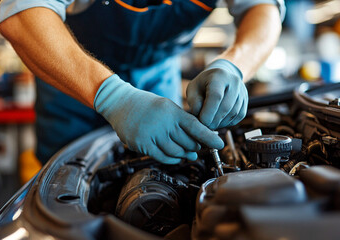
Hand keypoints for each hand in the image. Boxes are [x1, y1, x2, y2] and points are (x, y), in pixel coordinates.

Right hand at [94, 74, 223, 163]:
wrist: (120, 103)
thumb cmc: (147, 104)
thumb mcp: (167, 106)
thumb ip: (182, 120)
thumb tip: (200, 136)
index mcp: (172, 112)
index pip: (196, 127)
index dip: (209, 137)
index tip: (219, 144)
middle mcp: (163, 124)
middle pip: (187, 142)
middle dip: (196, 147)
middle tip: (199, 147)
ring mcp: (152, 135)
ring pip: (176, 152)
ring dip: (185, 155)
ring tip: (190, 154)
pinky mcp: (142, 145)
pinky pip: (162, 157)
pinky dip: (172, 159)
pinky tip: (176, 157)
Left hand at [186, 59, 247, 129]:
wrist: (218, 78)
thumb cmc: (202, 86)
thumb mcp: (192, 90)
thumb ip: (194, 102)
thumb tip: (200, 117)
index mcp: (218, 76)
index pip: (216, 96)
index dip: (208, 112)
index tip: (201, 122)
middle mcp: (234, 81)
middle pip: (226, 106)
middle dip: (214, 120)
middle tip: (204, 127)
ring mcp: (242, 90)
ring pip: (233, 112)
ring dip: (221, 123)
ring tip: (210, 124)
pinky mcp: (246, 100)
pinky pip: (239, 115)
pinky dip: (228, 122)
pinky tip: (219, 122)